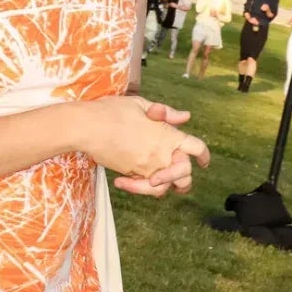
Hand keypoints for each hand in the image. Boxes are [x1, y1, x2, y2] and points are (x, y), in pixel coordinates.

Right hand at [74, 97, 209, 195]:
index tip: (204, 162)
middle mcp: (162, 154)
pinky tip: (124, 181)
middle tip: (179, 183)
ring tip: (152, 184)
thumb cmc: (112, 110)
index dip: (204, 156)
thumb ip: (166, 112)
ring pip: (163, 187)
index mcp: (169, 134)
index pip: (196, 148)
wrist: (88, 127)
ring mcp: (147, 167)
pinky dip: (137, 187)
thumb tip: (185, 117)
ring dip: (160, 187)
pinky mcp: (131, 174)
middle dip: (183, 179)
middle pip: (184, 174)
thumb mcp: (141, 104)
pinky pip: (142, 187)